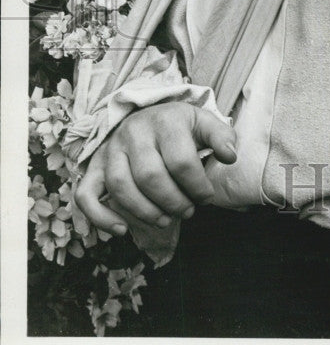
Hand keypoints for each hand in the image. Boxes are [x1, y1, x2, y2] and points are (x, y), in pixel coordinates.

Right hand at [74, 102, 236, 234]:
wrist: (146, 114)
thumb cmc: (178, 126)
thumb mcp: (204, 122)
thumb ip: (221, 136)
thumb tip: (229, 156)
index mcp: (165, 120)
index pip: (181, 160)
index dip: (197, 186)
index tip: (206, 196)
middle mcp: (133, 132)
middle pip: (150, 176)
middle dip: (173, 202)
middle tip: (188, 211)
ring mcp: (111, 149)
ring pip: (121, 187)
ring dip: (145, 212)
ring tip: (165, 220)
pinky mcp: (95, 166)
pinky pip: (85, 194)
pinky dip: (100, 216)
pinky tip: (122, 230)